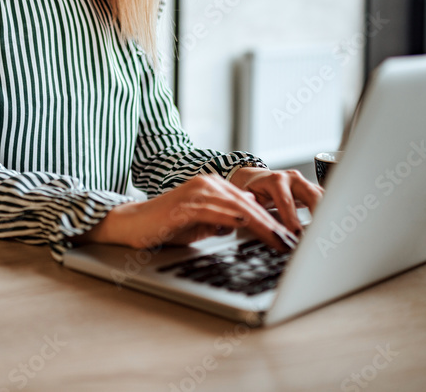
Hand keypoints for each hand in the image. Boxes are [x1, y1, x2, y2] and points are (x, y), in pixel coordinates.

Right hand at [75, 174, 301, 252]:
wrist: (132, 225)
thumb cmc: (164, 227)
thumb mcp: (201, 225)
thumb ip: (221, 222)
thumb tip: (243, 225)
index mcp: (214, 188)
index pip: (251, 205)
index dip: (273, 221)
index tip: (290, 238)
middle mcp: (207, 184)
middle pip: (249, 204)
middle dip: (274, 224)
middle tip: (293, 241)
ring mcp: (196, 192)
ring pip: (237, 207)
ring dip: (261, 224)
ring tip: (280, 239)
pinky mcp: (184, 204)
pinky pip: (215, 211)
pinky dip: (233, 218)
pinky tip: (249, 225)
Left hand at [228, 166, 323, 235]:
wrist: (256, 177)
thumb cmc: (251, 189)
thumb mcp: (246, 196)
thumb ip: (250, 205)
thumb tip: (249, 218)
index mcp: (275, 180)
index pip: (286, 201)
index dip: (292, 219)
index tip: (297, 234)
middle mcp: (293, 179)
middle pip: (311, 195)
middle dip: (319, 214)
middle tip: (321, 233)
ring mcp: (304, 183)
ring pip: (322, 196)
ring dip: (327, 213)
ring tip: (331, 232)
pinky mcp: (311, 189)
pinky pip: (324, 199)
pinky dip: (328, 212)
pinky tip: (332, 226)